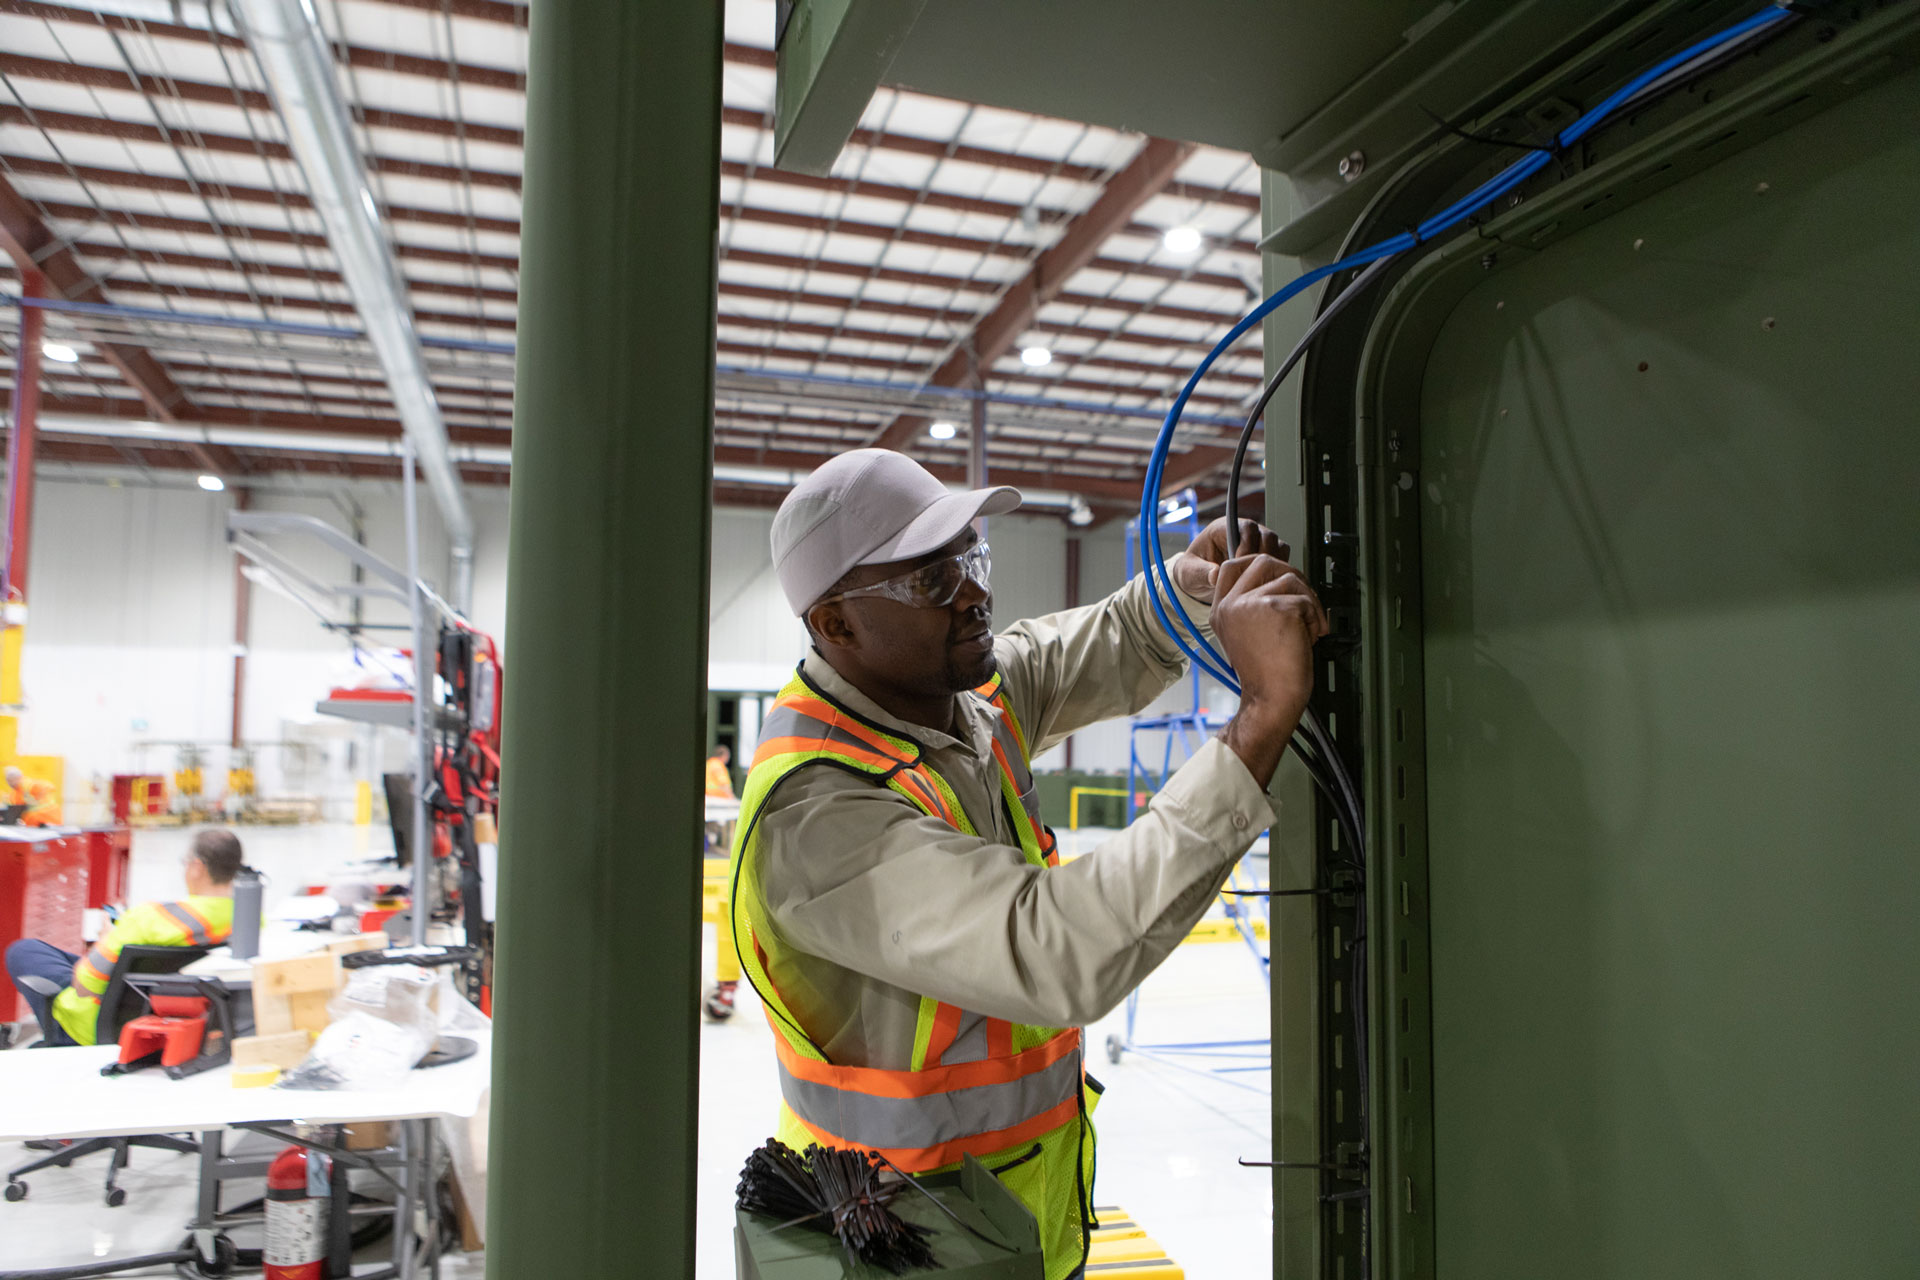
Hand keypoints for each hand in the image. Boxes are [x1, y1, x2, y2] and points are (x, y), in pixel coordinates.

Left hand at [1171, 517, 1289, 603]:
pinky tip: (1266, 585)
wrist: (1198, 581)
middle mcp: (1245, 533)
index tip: (1241, 563)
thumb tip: (1215, 575)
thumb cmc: (1192, 572)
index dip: (1248, 544)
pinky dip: (1278, 571)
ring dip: (1274, 565)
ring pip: (1279, 547)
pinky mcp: (1267, 557)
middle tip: (1253, 577)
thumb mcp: (1189, 573)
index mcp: (1225, 528)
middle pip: (1268, 536)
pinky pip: (1282, 560)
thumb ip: (1201, 572)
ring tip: (1261, 582)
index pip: (1247, 527)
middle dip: (1263, 557)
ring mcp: (1258, 544)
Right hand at [1209, 550, 1329, 786]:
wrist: (1271, 700)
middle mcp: (1230, 604)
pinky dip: (1315, 616)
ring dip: (1308, 600)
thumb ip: (1253, 605)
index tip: (1279, 578)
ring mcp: (1249, 603)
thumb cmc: (1266, 675)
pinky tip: (1311, 637)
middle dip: (1290, 575)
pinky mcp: (1274, 607)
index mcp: (1220, 610)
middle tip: (1303, 600)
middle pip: (1263, 561)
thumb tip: (1282, 578)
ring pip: (1289, 576)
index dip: (1260, 565)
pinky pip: (1304, 598)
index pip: (1232, 565)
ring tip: (1308, 626)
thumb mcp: (1246, 635)